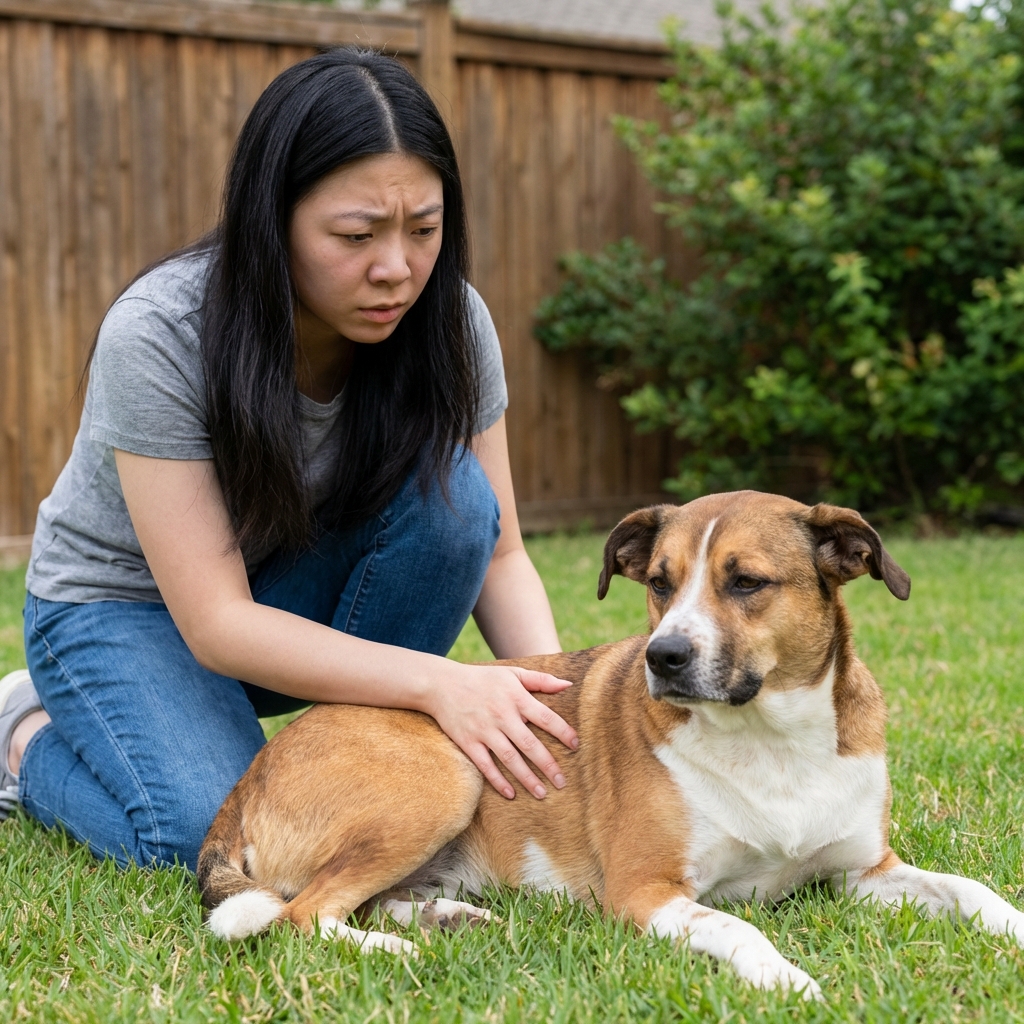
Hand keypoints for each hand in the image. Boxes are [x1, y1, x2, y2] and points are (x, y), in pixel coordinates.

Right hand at [425, 664, 578, 799]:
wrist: (443, 685)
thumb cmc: (483, 679)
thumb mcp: (513, 673)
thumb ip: (541, 679)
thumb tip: (569, 684)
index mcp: (516, 698)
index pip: (545, 717)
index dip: (563, 732)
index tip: (576, 746)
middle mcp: (502, 715)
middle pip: (530, 744)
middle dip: (548, 764)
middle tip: (563, 782)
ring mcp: (485, 730)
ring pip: (510, 758)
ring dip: (527, 778)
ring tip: (542, 793)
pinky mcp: (469, 742)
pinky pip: (485, 765)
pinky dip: (498, 780)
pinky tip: (511, 794)